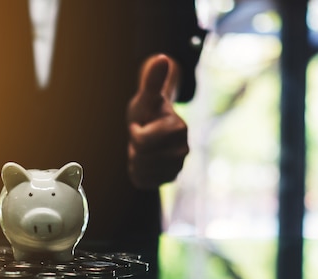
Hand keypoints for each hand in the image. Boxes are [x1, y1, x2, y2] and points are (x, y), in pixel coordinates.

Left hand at [126, 54, 188, 189]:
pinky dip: (138, 172)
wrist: (154, 128)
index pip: (140, 141)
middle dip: (135, 146)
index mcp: (178, 128)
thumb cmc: (148, 111)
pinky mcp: (170, 179)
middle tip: (142, 137)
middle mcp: (183, 149)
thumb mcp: (146, 97)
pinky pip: (143, 181)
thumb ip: (152, 81)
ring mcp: (178, 166)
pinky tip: (144, 161)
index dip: (134, 132)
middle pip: (140, 157)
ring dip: (135, 159)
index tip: (141, 125)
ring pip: (141, 170)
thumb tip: (161, 58)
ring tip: (143, 148)